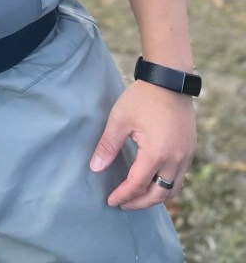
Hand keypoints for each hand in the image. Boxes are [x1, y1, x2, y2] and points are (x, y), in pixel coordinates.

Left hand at [90, 79, 196, 208]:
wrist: (169, 80)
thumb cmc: (143, 97)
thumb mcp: (120, 119)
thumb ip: (108, 145)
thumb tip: (95, 168)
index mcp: (156, 153)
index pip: (137, 185)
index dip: (123, 195)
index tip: (111, 201)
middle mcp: (175, 160)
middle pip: (158, 194)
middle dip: (139, 203)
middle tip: (122, 204)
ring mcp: (186, 156)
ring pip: (173, 189)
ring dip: (155, 197)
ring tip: (137, 197)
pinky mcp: (190, 150)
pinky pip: (180, 177)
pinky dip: (166, 185)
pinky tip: (153, 180)